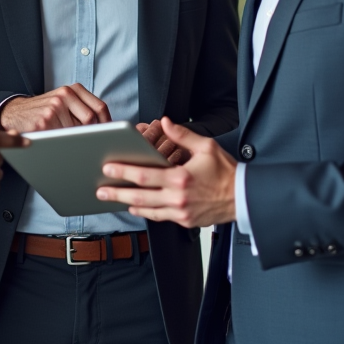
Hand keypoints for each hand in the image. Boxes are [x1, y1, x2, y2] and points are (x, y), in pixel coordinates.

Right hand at [0, 83, 110, 132]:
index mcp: (72, 89)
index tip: (109, 136)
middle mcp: (64, 95)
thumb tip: (108, 129)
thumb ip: (82, 109)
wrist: (14, 113)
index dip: (108, 124)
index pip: (100, 107)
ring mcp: (53, 108)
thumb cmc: (44, 111)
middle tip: (86, 141)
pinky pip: (62, 139)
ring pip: (77, 132)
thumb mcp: (63, 102)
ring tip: (64, 139)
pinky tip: (55, 142)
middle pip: (91, 121)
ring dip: (74, 140)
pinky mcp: (43, 123)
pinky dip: (62, 144)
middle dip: (91, 133)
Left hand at [96, 117, 236, 226]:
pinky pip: (159, 217)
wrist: (243, 197)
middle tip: (100, 189)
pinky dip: (144, 212)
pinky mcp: (184, 221)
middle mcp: (178, 197)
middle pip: (139, 196)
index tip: (108, 167)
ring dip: (127, 203)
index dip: (123, 171)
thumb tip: (164, 122)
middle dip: (116, 192)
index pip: (144, 175)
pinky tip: (135, 207)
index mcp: (180, 177)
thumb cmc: (226, 171)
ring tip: (112, 199)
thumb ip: (182, 135)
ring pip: (146, 210)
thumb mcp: (206, 147)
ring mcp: (180, 212)